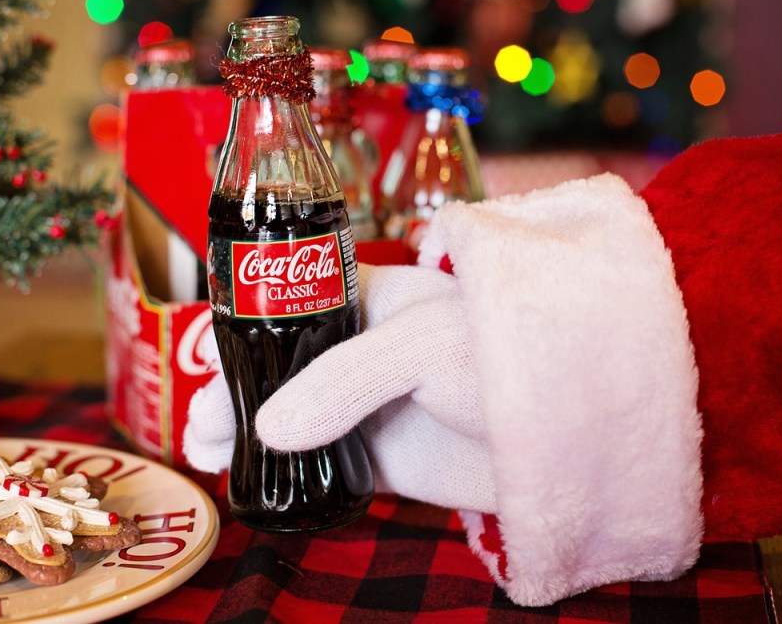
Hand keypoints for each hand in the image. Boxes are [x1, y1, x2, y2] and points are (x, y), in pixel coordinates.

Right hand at [183, 263, 496, 512]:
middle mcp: (365, 351)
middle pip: (281, 366)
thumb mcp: (424, 345)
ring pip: (294, 419)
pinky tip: (253, 482)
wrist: (579, 425)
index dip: (247, 325)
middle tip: (202, 423)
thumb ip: (347, 380)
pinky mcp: (388, 459)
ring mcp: (374, 407)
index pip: (290, 301)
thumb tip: (270, 428)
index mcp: (372, 298)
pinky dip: (286, 475)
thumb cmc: (511, 353)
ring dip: (250, 434)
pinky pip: (324, 467)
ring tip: (210, 453)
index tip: (211, 354)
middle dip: (237, 388)